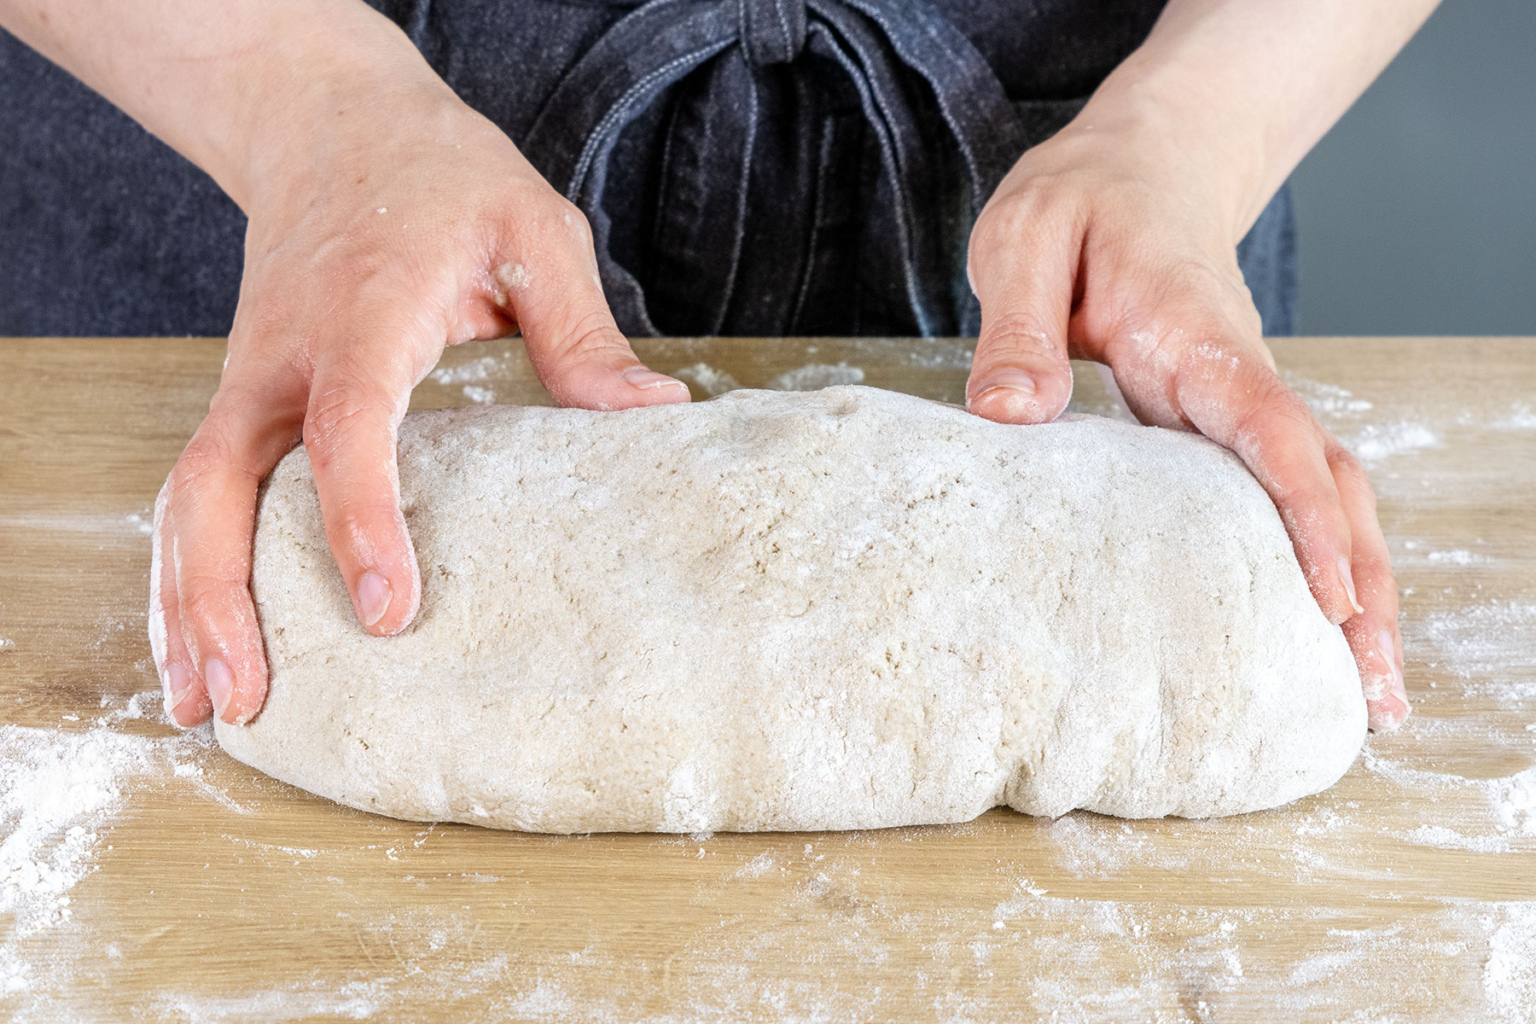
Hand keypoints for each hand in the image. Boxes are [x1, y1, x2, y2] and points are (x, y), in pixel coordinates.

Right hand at [152, 78, 687, 727]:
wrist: (331, 122)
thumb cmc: (440, 176)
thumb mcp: (532, 229)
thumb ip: (583, 332)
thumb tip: (659, 416)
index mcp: (365, 314)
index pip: (347, 426)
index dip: (358, 519)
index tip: (386, 611)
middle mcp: (284, 357)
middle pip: (218, 483)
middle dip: (218, 594)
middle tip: (243, 699)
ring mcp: (249, 379)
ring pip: (189, 499)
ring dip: (184, 601)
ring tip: (203, 704)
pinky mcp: (243, 398)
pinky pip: (200, 491)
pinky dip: (188, 568)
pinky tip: (205, 637)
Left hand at [964, 121, 1407, 731]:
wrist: (1140, 160)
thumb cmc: (1083, 200)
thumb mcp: (1025, 241)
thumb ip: (1018, 328)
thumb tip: (1012, 418)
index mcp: (1193, 336)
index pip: (1272, 432)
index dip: (1305, 521)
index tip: (1331, 604)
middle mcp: (1238, 376)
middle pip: (1330, 484)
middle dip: (1364, 586)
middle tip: (1376, 699)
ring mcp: (1240, 400)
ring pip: (1323, 494)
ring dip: (1356, 583)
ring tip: (1366, 690)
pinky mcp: (1223, 416)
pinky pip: (1283, 490)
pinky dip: (1312, 554)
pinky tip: (1307, 618)